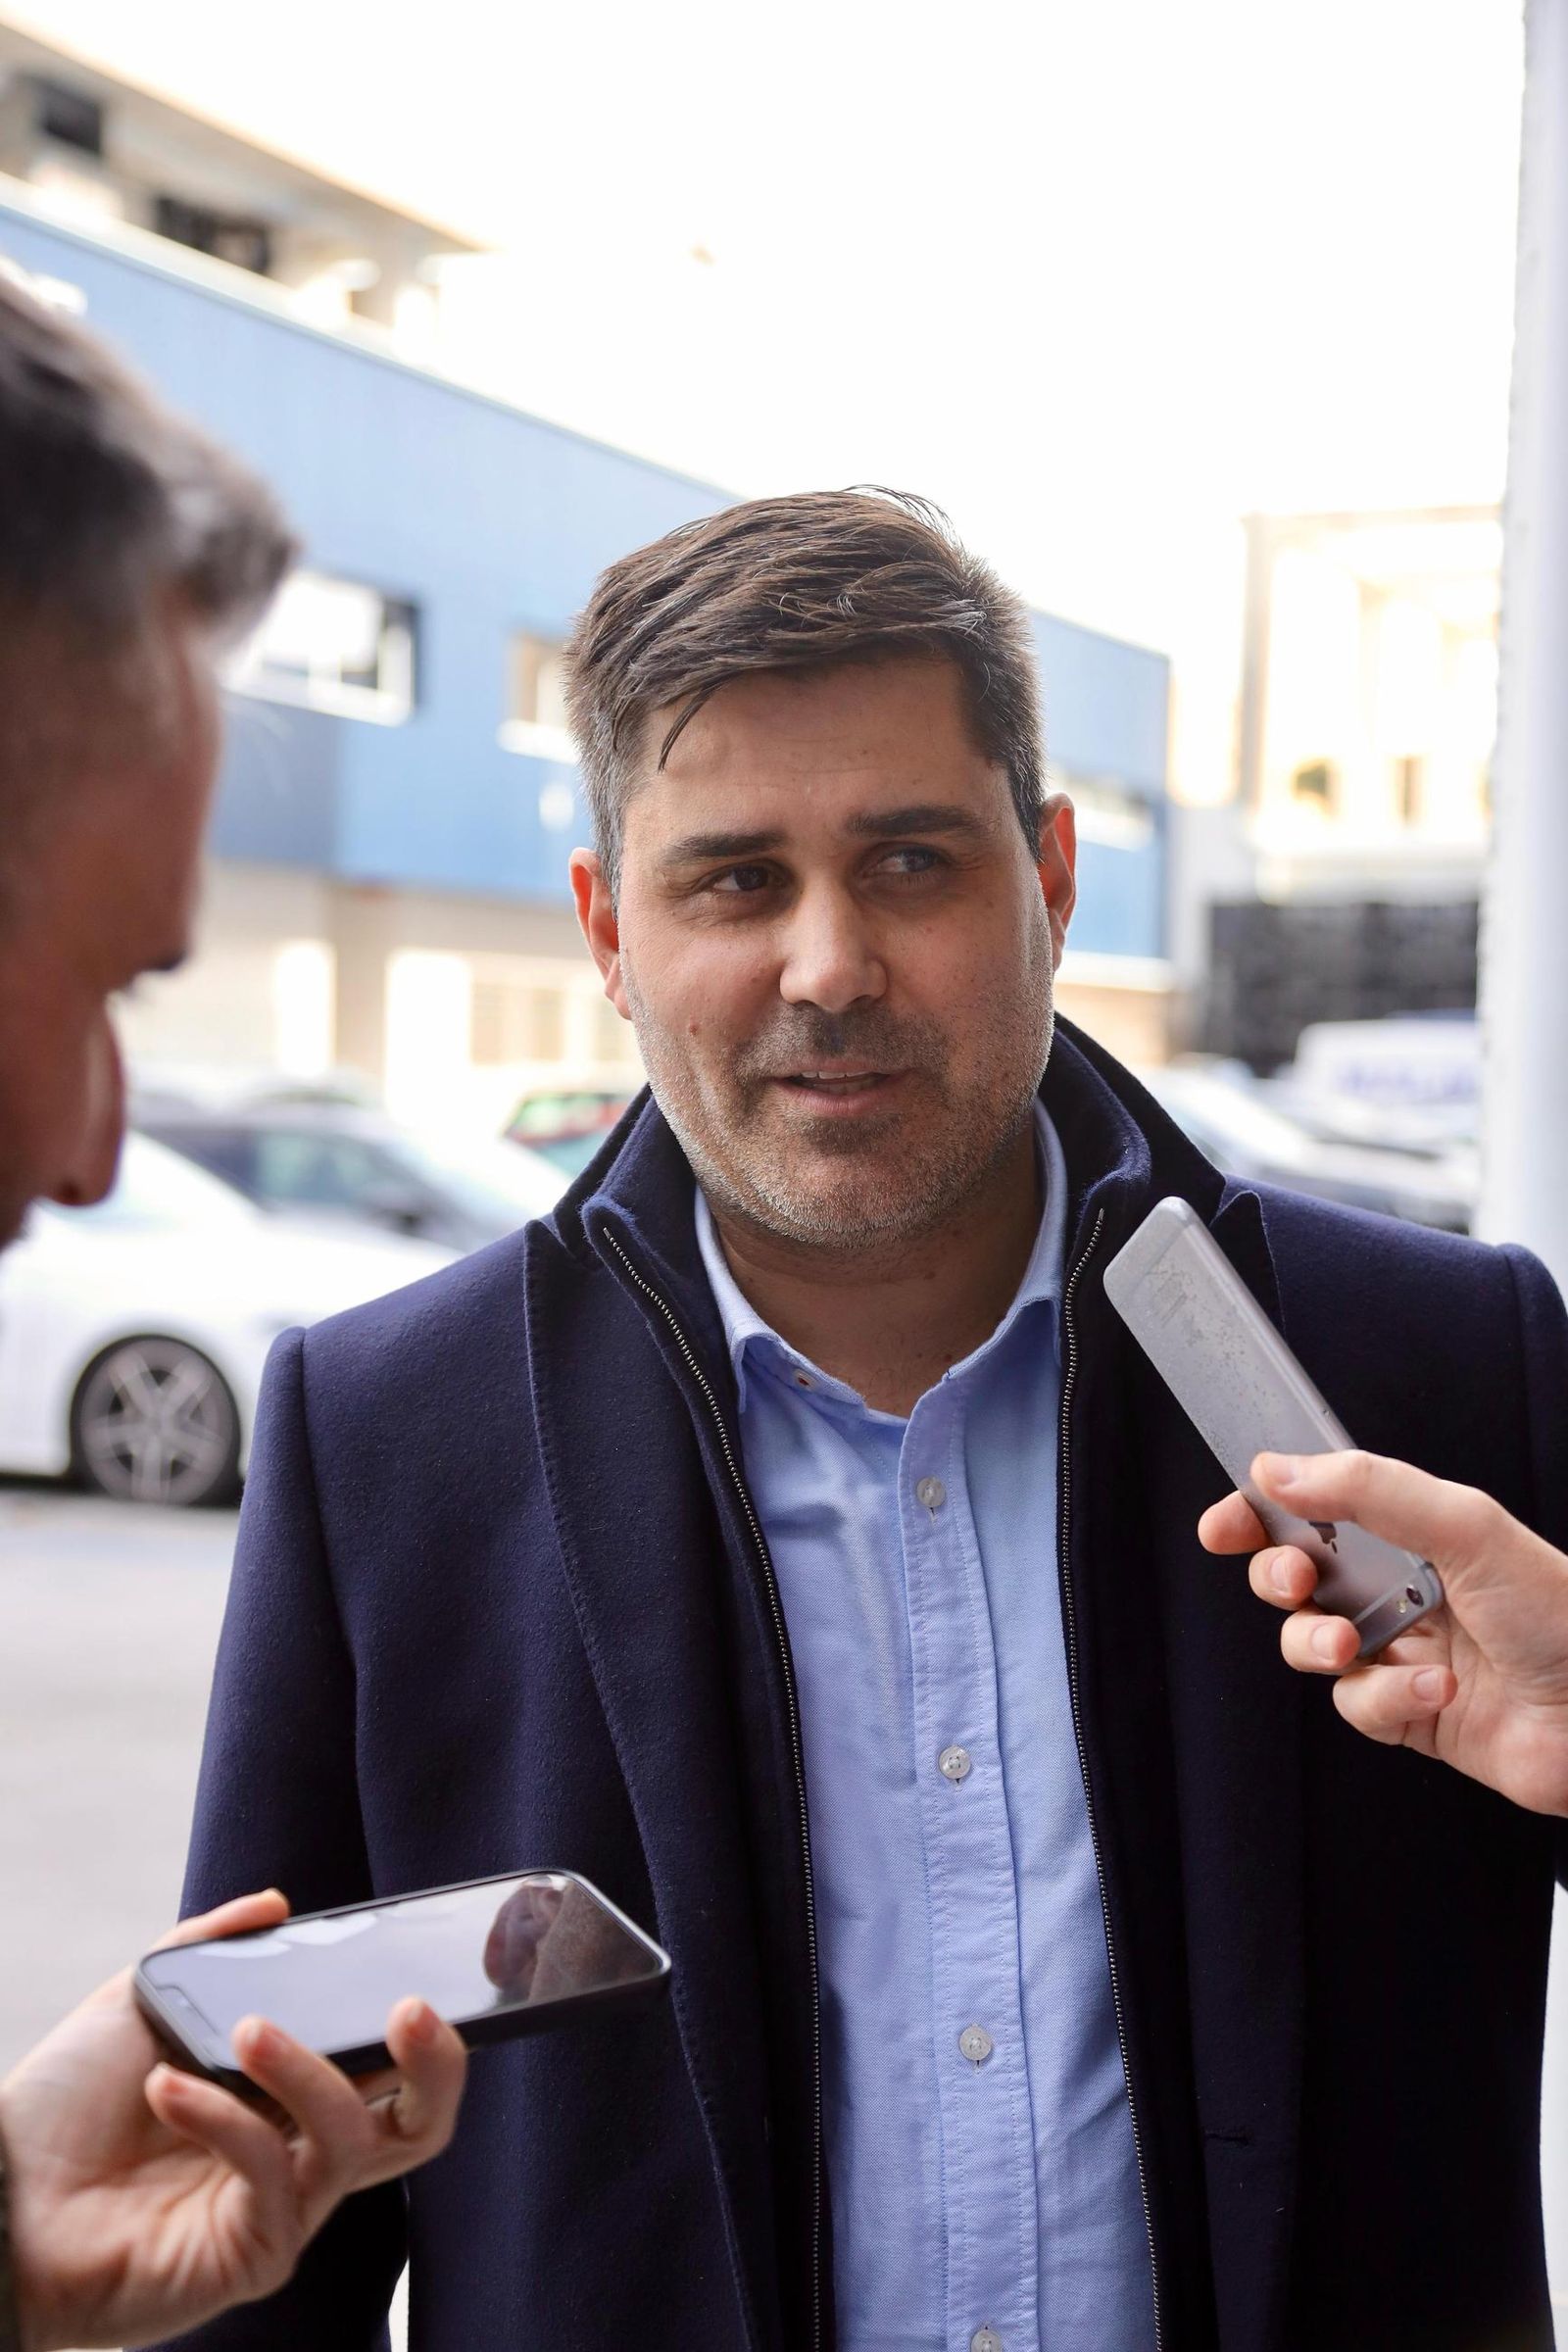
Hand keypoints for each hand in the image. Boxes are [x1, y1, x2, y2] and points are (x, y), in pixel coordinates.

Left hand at [0, 1890, 467, 2351]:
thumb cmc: (63, 2108)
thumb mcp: (141, 2002)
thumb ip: (208, 1949)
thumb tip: (276, 1904)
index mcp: (288, 2098)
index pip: (391, 2069)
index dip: (429, 2029)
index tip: (421, 1973)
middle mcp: (300, 2154)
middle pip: (418, 2125)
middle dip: (435, 2064)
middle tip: (408, 2008)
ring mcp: (281, 2209)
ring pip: (354, 2141)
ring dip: (306, 2071)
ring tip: (245, 2030)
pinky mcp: (249, 2255)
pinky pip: (273, 2176)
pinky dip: (228, 2118)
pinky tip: (169, 2086)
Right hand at [1199, 1450, 1567, 1815]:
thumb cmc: (1558, 1609)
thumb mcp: (1464, 1524)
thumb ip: (1367, 1488)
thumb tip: (1276, 1470)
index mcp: (1413, 1531)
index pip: (1316, 1510)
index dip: (1260, 1515)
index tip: (1223, 1525)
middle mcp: (1401, 1588)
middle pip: (1295, 1578)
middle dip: (1277, 1578)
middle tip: (1294, 1581)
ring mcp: (1403, 1653)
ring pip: (1311, 1647)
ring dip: (1317, 1645)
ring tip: (1351, 1648)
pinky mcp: (1412, 1715)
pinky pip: (1359, 1707)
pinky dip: (1387, 1699)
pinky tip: (1434, 1692)